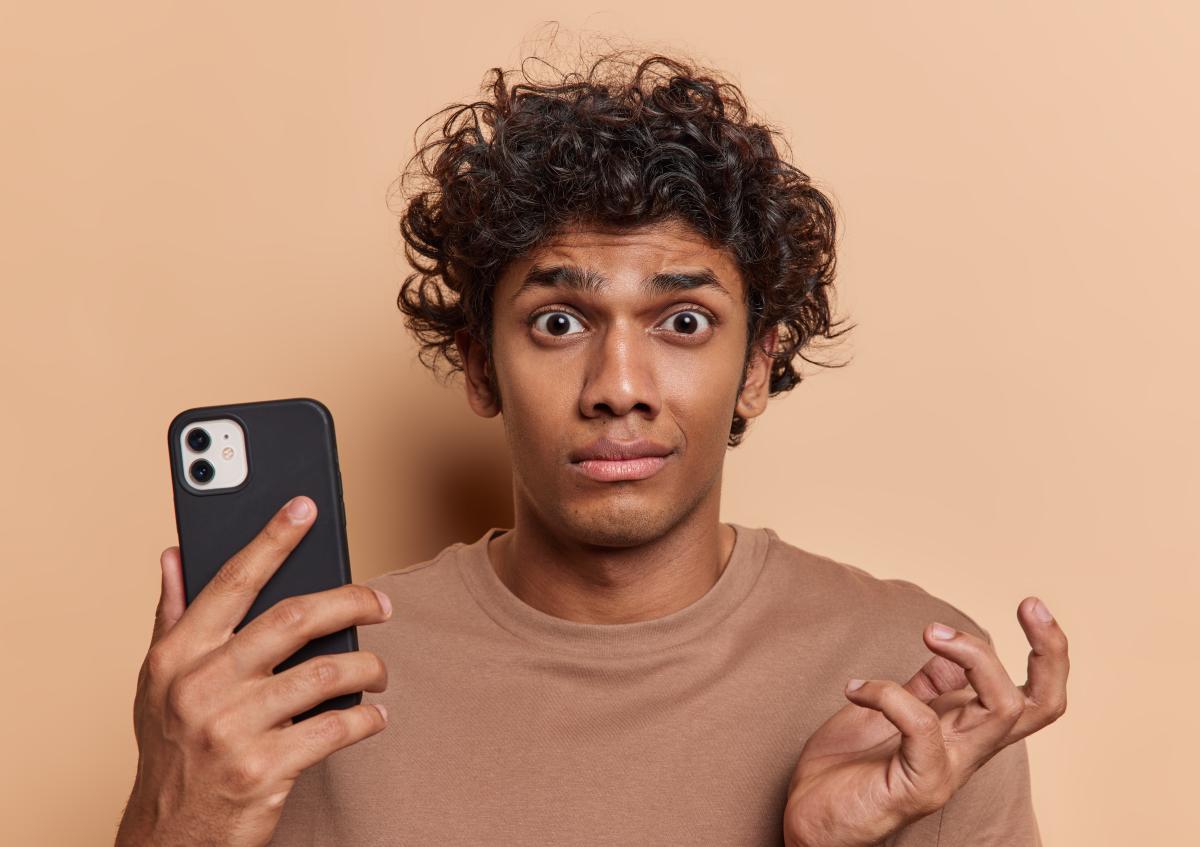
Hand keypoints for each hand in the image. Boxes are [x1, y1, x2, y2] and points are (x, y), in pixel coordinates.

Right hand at [115, 496, 391, 846]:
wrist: (169, 838)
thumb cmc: (172, 750)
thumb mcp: (157, 682)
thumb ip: (171, 616)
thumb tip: (174, 553)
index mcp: (177, 656)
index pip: (232, 581)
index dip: (272, 539)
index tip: (305, 506)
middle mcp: (201, 686)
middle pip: (294, 618)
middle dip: (350, 602)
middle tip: (381, 605)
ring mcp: (231, 728)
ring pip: (325, 673)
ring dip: (367, 669)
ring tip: (378, 673)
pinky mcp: (263, 768)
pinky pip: (335, 728)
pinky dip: (366, 720)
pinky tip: (373, 718)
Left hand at [782, 596, 1068, 846]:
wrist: (812, 824)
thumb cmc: (849, 771)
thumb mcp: (891, 715)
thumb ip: (926, 689)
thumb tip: (949, 652)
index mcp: (968, 731)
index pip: (1032, 695)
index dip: (1047, 652)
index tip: (1031, 605)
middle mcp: (969, 750)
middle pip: (1041, 705)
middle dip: (1049, 652)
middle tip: (1029, 604)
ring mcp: (948, 769)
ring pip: (1000, 710)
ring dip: (973, 656)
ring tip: (929, 633)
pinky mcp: (918, 785)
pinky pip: (922, 727)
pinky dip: (889, 694)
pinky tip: (855, 688)